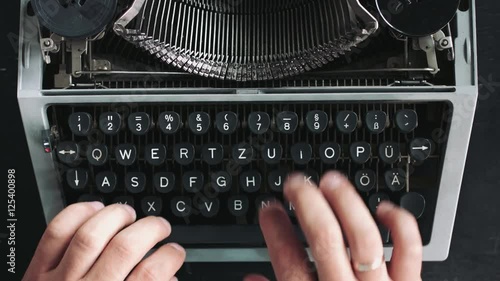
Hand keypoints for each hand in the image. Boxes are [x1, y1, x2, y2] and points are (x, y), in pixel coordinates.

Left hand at [23, 203, 184, 280]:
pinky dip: (78, 213)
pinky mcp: (38, 271)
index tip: (175, 251)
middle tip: (160, 227)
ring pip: (91, 234)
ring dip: (117, 216)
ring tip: (130, 214)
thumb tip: (170, 276)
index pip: (151, 275)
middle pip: (125, 248)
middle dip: (151, 228)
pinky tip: (95, 209)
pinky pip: (57, 232)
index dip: (171, 256)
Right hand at [246, 171, 421, 280]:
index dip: (275, 231)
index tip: (269, 210)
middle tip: (294, 184)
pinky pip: (409, 250)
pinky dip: (399, 225)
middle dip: (306, 204)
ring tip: (330, 181)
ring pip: (363, 236)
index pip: (289, 261)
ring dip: (345, 203)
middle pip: (324, 239)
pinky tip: (383, 207)